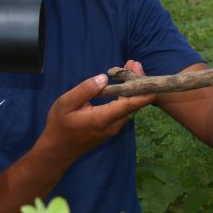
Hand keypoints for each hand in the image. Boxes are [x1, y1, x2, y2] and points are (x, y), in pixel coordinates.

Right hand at [39, 60, 154, 160]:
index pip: (129, 105)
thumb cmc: (60, 125)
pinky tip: (123, 82)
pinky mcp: (112, 127)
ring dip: (132, 88)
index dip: (143, 92)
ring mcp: (114, 128)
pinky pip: (124, 110)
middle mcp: (113, 125)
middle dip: (137, 82)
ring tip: (130, 67)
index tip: (153, 80)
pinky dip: (126, 95)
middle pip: (132, 103)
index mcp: (102, 118)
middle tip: (134, 63)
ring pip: (130, 106)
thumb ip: (85, 90)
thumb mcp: (65, 103)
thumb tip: (104, 77)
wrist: (59, 149)